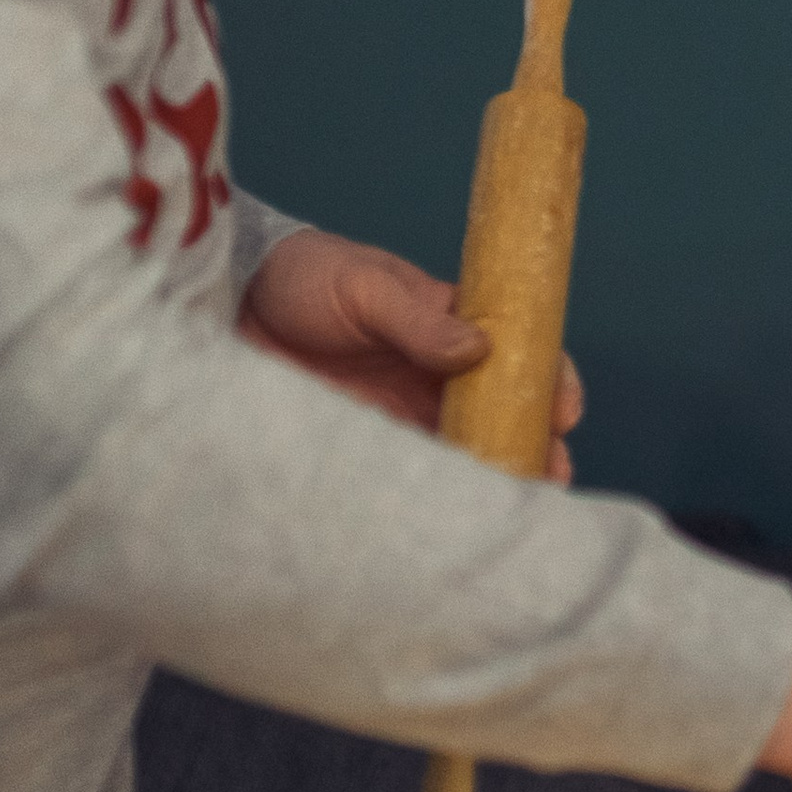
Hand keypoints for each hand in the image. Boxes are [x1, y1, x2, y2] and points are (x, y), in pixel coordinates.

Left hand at [238, 230, 584, 480]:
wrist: (227, 310)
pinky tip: (461, 512)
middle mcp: (439, 372)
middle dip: (537, 441)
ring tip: (519, 501)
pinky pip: (418, 474)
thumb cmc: (302, 279)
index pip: (520, 350)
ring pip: (470, 449)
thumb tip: (479, 349)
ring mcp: (406, 412)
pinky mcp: (371, 445)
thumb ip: (417, 319)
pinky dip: (444, 494)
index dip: (550, 380)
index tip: (564, 410)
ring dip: (499, 473)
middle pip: (505, 410)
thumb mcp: (363, 286)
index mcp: (451, 322)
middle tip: (553, 472)